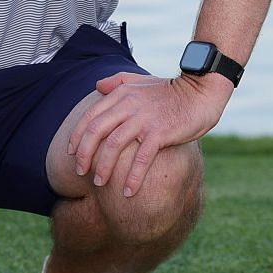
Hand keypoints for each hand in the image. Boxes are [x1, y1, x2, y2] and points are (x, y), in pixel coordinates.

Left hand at [68, 72, 230, 197]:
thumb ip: (118, 81)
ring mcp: (144, 119)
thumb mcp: (141, 81)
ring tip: (99, 183)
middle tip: (80, 172)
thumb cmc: (171, 90)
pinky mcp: (160, 133)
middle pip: (96, 132)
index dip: (77, 136)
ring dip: (103, 167)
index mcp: (121, 94)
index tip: (71, 153)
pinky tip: (128, 192)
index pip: (90, 117)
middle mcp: (128, 105)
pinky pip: (141, 158)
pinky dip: (132, 176)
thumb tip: (98, 86)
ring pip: (113, 145)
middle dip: (84, 154)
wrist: (201, 92)